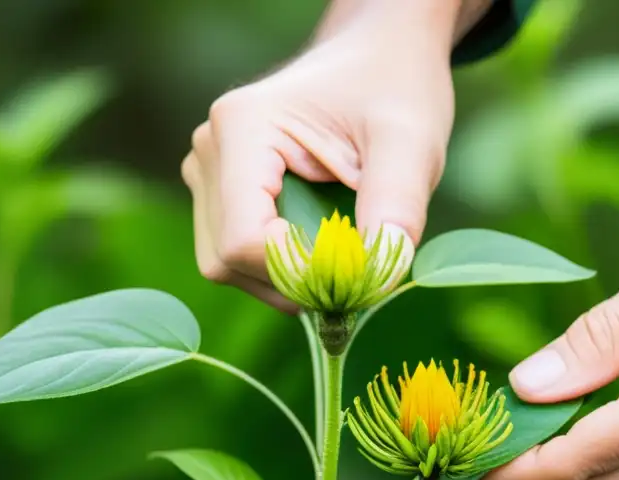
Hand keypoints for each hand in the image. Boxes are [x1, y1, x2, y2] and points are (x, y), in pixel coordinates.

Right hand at [182, 0, 467, 309]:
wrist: (379, 59)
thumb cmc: (394, 88)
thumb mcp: (411, 141)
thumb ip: (397, 205)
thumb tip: (380, 280)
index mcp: (243, 127)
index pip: (244, 239)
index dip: (298, 271)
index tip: (357, 270)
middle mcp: (210, 150)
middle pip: (228, 260)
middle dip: (295, 280)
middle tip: (359, 270)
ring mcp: (208, 173)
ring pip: (227, 267)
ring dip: (288, 280)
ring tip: (344, 253)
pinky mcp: (219, 193)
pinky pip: (236, 258)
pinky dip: (282, 269)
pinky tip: (324, 247)